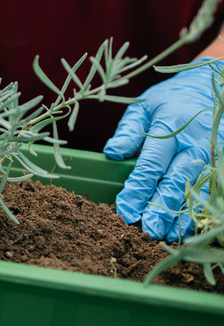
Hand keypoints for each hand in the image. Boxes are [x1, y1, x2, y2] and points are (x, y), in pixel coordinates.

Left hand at [104, 58, 219, 241]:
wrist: (208, 89)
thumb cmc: (168, 101)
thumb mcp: (142, 108)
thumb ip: (128, 131)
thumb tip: (112, 152)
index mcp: (169, 126)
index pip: (151, 163)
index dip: (138, 188)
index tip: (124, 209)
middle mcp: (195, 142)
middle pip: (177, 180)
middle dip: (161, 207)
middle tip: (147, 230)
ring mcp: (214, 153)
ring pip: (198, 189)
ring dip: (182, 215)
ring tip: (167, 236)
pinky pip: (213, 189)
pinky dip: (201, 210)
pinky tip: (189, 228)